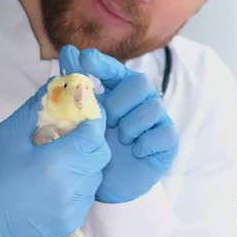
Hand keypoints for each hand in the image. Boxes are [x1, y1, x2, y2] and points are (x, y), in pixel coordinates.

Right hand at [0, 80, 110, 236]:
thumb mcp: (9, 132)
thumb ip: (37, 107)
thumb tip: (58, 84)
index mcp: (55, 164)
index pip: (94, 134)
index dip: (92, 120)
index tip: (84, 113)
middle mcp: (70, 188)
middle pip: (100, 155)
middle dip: (91, 141)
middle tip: (73, 135)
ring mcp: (72, 209)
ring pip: (96, 176)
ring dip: (86, 163)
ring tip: (62, 158)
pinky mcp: (70, 224)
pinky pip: (87, 196)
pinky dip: (79, 185)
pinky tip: (59, 180)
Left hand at [59, 45, 178, 203]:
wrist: (108, 184)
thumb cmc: (97, 147)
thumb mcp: (82, 118)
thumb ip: (77, 87)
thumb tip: (68, 51)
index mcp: (120, 91)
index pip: (116, 69)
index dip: (102, 63)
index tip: (85, 60)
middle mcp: (141, 100)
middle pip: (139, 83)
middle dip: (119, 102)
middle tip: (106, 121)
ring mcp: (157, 119)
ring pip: (152, 107)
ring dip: (130, 125)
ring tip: (120, 140)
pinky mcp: (168, 140)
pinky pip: (164, 133)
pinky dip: (145, 142)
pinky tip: (134, 151)